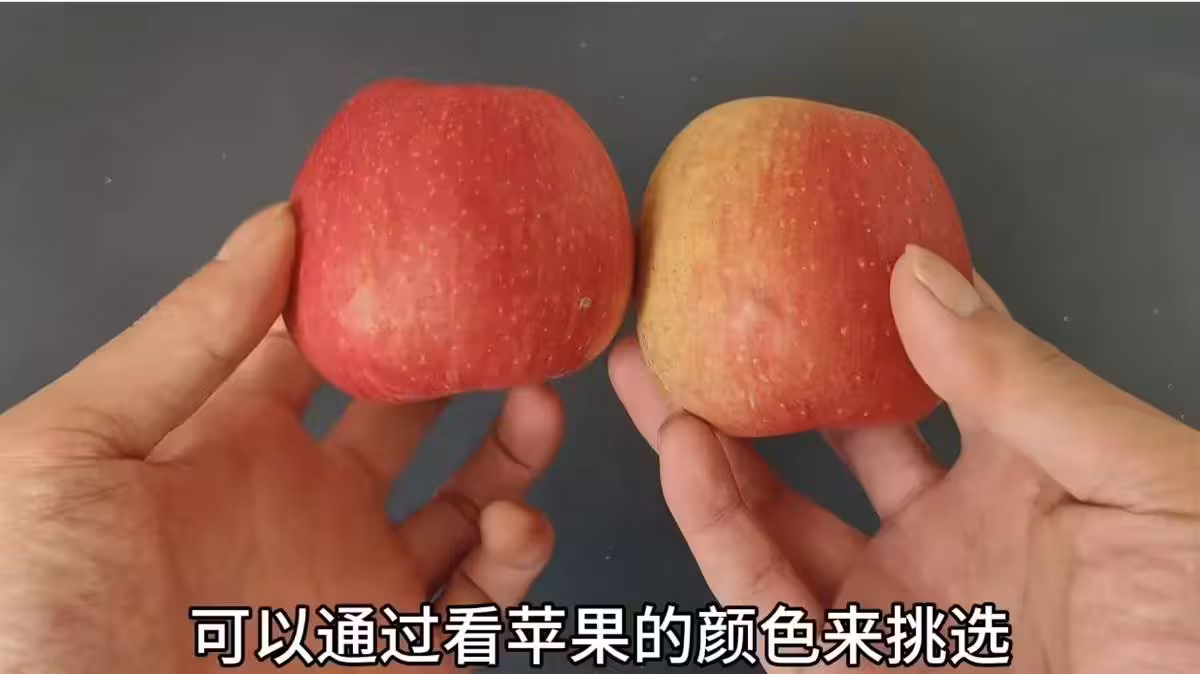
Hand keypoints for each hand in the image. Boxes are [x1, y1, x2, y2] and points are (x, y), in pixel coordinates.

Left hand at [0, 204, 561, 671]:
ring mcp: (356, 579)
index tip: (417, 235)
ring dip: (515, 445)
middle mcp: (302, 505)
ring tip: (538, 396)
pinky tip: (510, 519)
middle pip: (406, 411)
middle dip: (455, 358)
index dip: (359, 290)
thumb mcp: (71, 451)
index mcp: (224, 447)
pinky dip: (518, 552)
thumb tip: (275, 227)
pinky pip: (485, 596)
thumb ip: (180, 340)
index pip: (306, 345)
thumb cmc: (38, 617)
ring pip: (469, 497)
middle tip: (501, 312)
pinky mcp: (401, 653)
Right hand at [610, 244, 1199, 671]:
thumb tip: (919, 269)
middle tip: (692, 318)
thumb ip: (1021, 380)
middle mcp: (953, 539)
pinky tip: (689, 457)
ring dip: (704, 454)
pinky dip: (717, 532)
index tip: (806, 254)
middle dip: (754, 382)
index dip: (868, 314)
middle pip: (824, 447)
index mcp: (1028, 478)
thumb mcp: (1140, 475)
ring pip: (773, 527)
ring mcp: (903, 611)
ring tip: (651, 376)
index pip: (929, 377)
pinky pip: (770, 606)